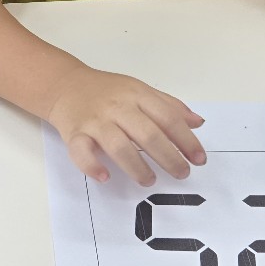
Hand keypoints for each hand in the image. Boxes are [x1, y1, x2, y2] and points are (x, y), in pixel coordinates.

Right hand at [46, 66, 205, 184]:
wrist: (65, 85)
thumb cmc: (107, 91)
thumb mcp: (140, 90)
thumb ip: (169, 106)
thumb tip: (198, 123)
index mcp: (137, 95)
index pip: (167, 118)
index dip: (186, 140)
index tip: (199, 159)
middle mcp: (118, 108)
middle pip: (147, 134)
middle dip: (168, 157)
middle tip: (181, 173)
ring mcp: (95, 121)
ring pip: (119, 146)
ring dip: (137, 167)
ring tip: (149, 180)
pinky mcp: (75, 134)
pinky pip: (82, 151)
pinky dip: (92, 165)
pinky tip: (105, 176)